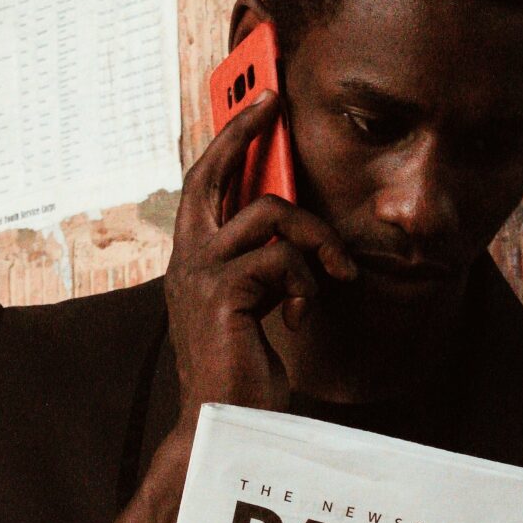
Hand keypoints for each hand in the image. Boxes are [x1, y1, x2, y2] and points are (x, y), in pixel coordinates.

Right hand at [165, 90, 355, 424]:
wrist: (226, 420)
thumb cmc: (242, 369)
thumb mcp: (255, 306)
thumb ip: (263, 267)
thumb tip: (295, 239)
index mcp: (193, 260)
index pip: (205, 186)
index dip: (230, 143)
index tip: (260, 107)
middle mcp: (188, 260)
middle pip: (210, 173)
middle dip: (244, 129)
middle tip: (275, 101)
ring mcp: (200, 274)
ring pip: (271, 215)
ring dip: (317, 240)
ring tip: (334, 274)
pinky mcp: (222, 293)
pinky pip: (283, 260)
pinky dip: (306, 285)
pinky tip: (302, 316)